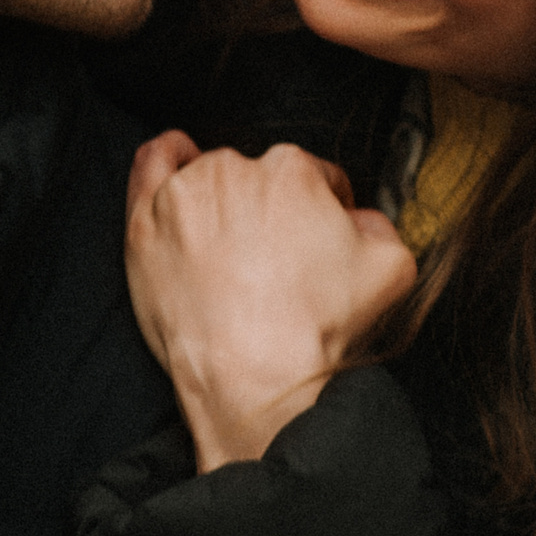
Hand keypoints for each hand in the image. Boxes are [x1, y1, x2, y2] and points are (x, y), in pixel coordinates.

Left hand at [124, 132, 416, 471]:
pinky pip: (152, 165)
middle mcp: (234, 171)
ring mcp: (183, 196)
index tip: (315, 246)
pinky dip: (166, 158)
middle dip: (272, 212)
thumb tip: (360, 220)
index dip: (323, 213)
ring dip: (223, 200)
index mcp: (293, 172)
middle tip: (274, 263)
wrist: (254, 377)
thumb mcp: (390, 269)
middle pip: (260, 179)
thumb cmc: (315, 327)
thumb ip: (380, 227)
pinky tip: (178, 162)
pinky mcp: (145, 225)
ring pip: (209, 178)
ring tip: (229, 244)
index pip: (316, 179)